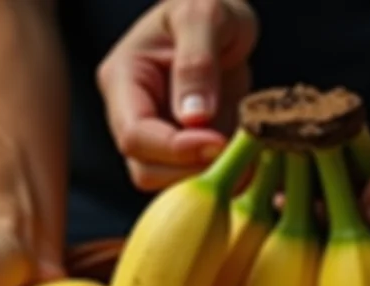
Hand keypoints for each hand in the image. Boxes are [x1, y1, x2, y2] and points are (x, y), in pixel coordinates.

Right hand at [96, 0, 257, 190]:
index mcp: (122, 80)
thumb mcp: (206, 14)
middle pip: (145, 169)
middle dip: (190, 170)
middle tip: (236, 155)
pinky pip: (194, 181)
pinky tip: (246, 163)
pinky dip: (221, 179)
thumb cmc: (210, 6)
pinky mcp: (181, 155)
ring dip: (207, 179)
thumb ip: (197, 61)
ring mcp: (155, 139)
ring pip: (168, 183)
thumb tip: (193, 118)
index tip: (218, 143)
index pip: (134, 135)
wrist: (226, 23)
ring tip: (246, 157)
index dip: (174, 149)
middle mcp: (131, 116)